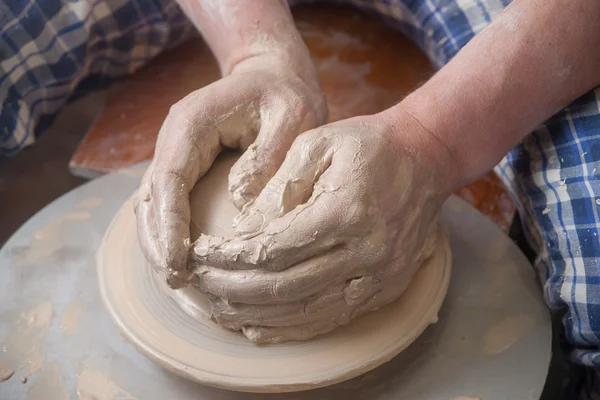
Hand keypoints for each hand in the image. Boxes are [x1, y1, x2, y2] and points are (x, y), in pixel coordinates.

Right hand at [134, 53, 326, 287]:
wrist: (272, 76)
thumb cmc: (285, 95)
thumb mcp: (291, 117)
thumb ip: (268, 158)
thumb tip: (241, 204)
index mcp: (192, 125)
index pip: (169, 180)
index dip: (170, 225)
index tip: (177, 263)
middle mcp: (175, 141)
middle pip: (151, 199)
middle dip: (158, 244)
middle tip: (178, 284)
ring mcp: (177, 155)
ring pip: (154, 207)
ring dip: (160, 246)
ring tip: (180, 285)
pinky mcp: (186, 169)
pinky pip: (170, 207)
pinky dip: (171, 237)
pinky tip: (188, 265)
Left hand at [190, 111, 452, 342]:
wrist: (425, 158)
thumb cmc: (368, 145)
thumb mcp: (316, 145)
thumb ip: (277, 188)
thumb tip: (243, 230)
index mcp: (344, 212)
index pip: (272, 248)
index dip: (230, 256)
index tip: (200, 252)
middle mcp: (365, 252)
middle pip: (284, 286)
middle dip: (233, 288)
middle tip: (199, 282)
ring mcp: (379, 276)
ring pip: (304, 311)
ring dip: (255, 314)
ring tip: (218, 308)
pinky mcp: (385, 288)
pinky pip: (330, 319)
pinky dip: (290, 328)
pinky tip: (259, 327)